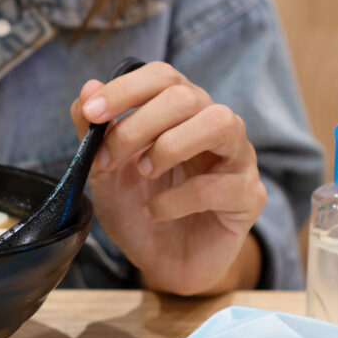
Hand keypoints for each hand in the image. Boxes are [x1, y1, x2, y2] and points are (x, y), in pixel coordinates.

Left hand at [70, 61, 265, 295]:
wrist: (162, 262)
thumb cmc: (138, 207)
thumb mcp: (104, 170)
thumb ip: (94, 130)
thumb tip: (88, 87)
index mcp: (179, 109)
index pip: (161, 75)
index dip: (125, 89)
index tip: (92, 114)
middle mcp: (213, 123)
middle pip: (185, 96)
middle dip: (138, 125)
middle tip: (110, 159)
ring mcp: (238, 157)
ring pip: (219, 122)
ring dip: (170, 146)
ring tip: (144, 172)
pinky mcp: (249, 195)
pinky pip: (220, 185)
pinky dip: (177, 199)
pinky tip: (154, 211)